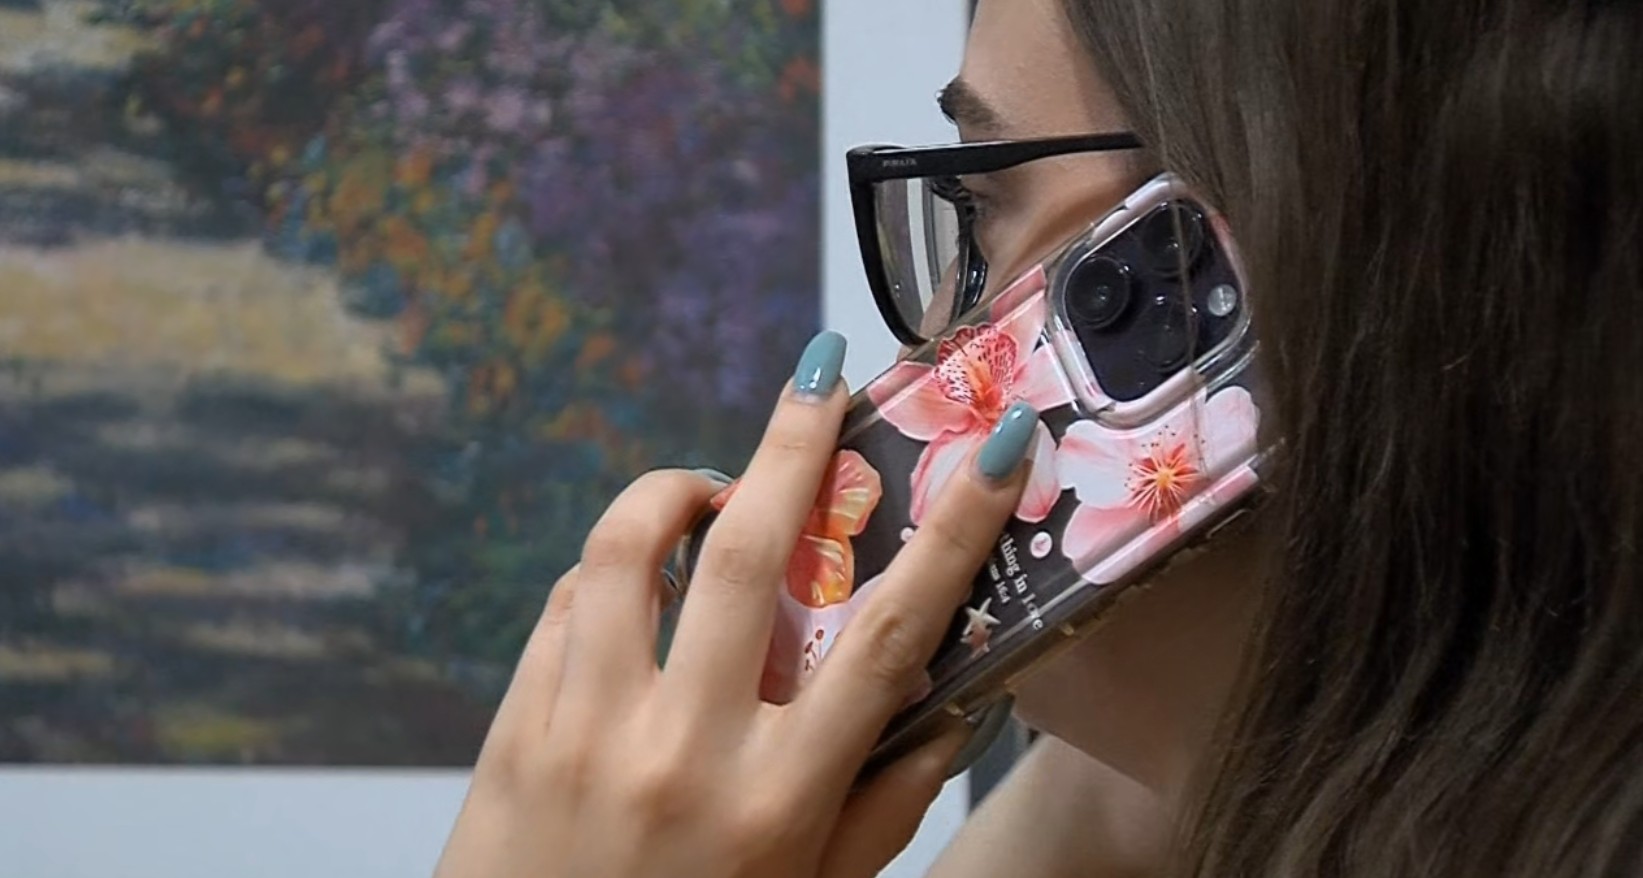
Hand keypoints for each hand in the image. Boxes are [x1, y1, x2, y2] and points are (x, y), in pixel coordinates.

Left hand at [434, 331, 1039, 877]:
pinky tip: (635, 594)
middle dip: (793, 444)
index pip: (890, 638)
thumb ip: (885, 807)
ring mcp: (588, 731)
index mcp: (778, 799)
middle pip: (746, 554)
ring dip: (673, 491)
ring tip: (707, 490)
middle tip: (819, 375)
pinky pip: (563, 605)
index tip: (997, 451)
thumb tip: (948, 709)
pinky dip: (607, 577)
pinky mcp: (518, 726)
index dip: (957, 534)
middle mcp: (684, 751)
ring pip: (626, 551)